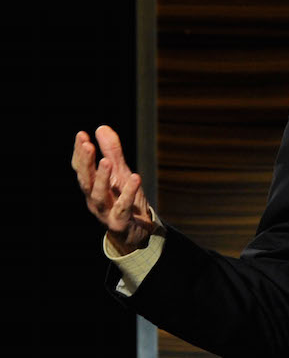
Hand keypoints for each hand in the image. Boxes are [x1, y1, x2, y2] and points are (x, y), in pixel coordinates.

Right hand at [72, 125, 154, 254]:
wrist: (137, 232)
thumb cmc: (126, 200)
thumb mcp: (120, 174)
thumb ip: (112, 152)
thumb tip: (101, 127)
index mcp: (92, 187)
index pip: (81, 169)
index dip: (80, 153)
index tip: (81, 135)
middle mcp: (94, 199)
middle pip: (85, 181)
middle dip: (85, 163)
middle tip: (87, 144)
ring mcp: (106, 212)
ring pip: (99, 195)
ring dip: (101, 178)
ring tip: (106, 161)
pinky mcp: (120, 222)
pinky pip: (123, 207)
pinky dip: (128, 193)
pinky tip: (135, 177)